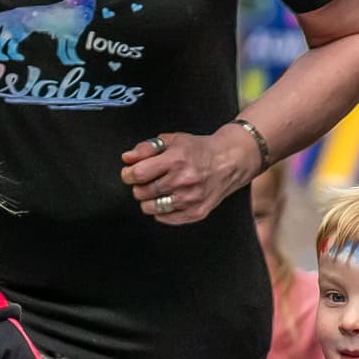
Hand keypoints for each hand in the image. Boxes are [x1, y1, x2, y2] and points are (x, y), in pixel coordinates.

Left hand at [122, 124, 257, 225]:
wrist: (231, 162)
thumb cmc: (200, 150)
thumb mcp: (173, 140)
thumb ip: (146, 148)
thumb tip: (127, 159)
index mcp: (176, 160)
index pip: (137, 174)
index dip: (128, 174)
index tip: (130, 173)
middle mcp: (184, 181)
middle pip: (141, 192)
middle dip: (139, 186)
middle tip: (148, 181)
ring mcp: (191, 199)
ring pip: (150, 208)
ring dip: (148, 200)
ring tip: (157, 191)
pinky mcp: (197, 212)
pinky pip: (166, 218)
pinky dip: (161, 211)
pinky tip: (167, 200)